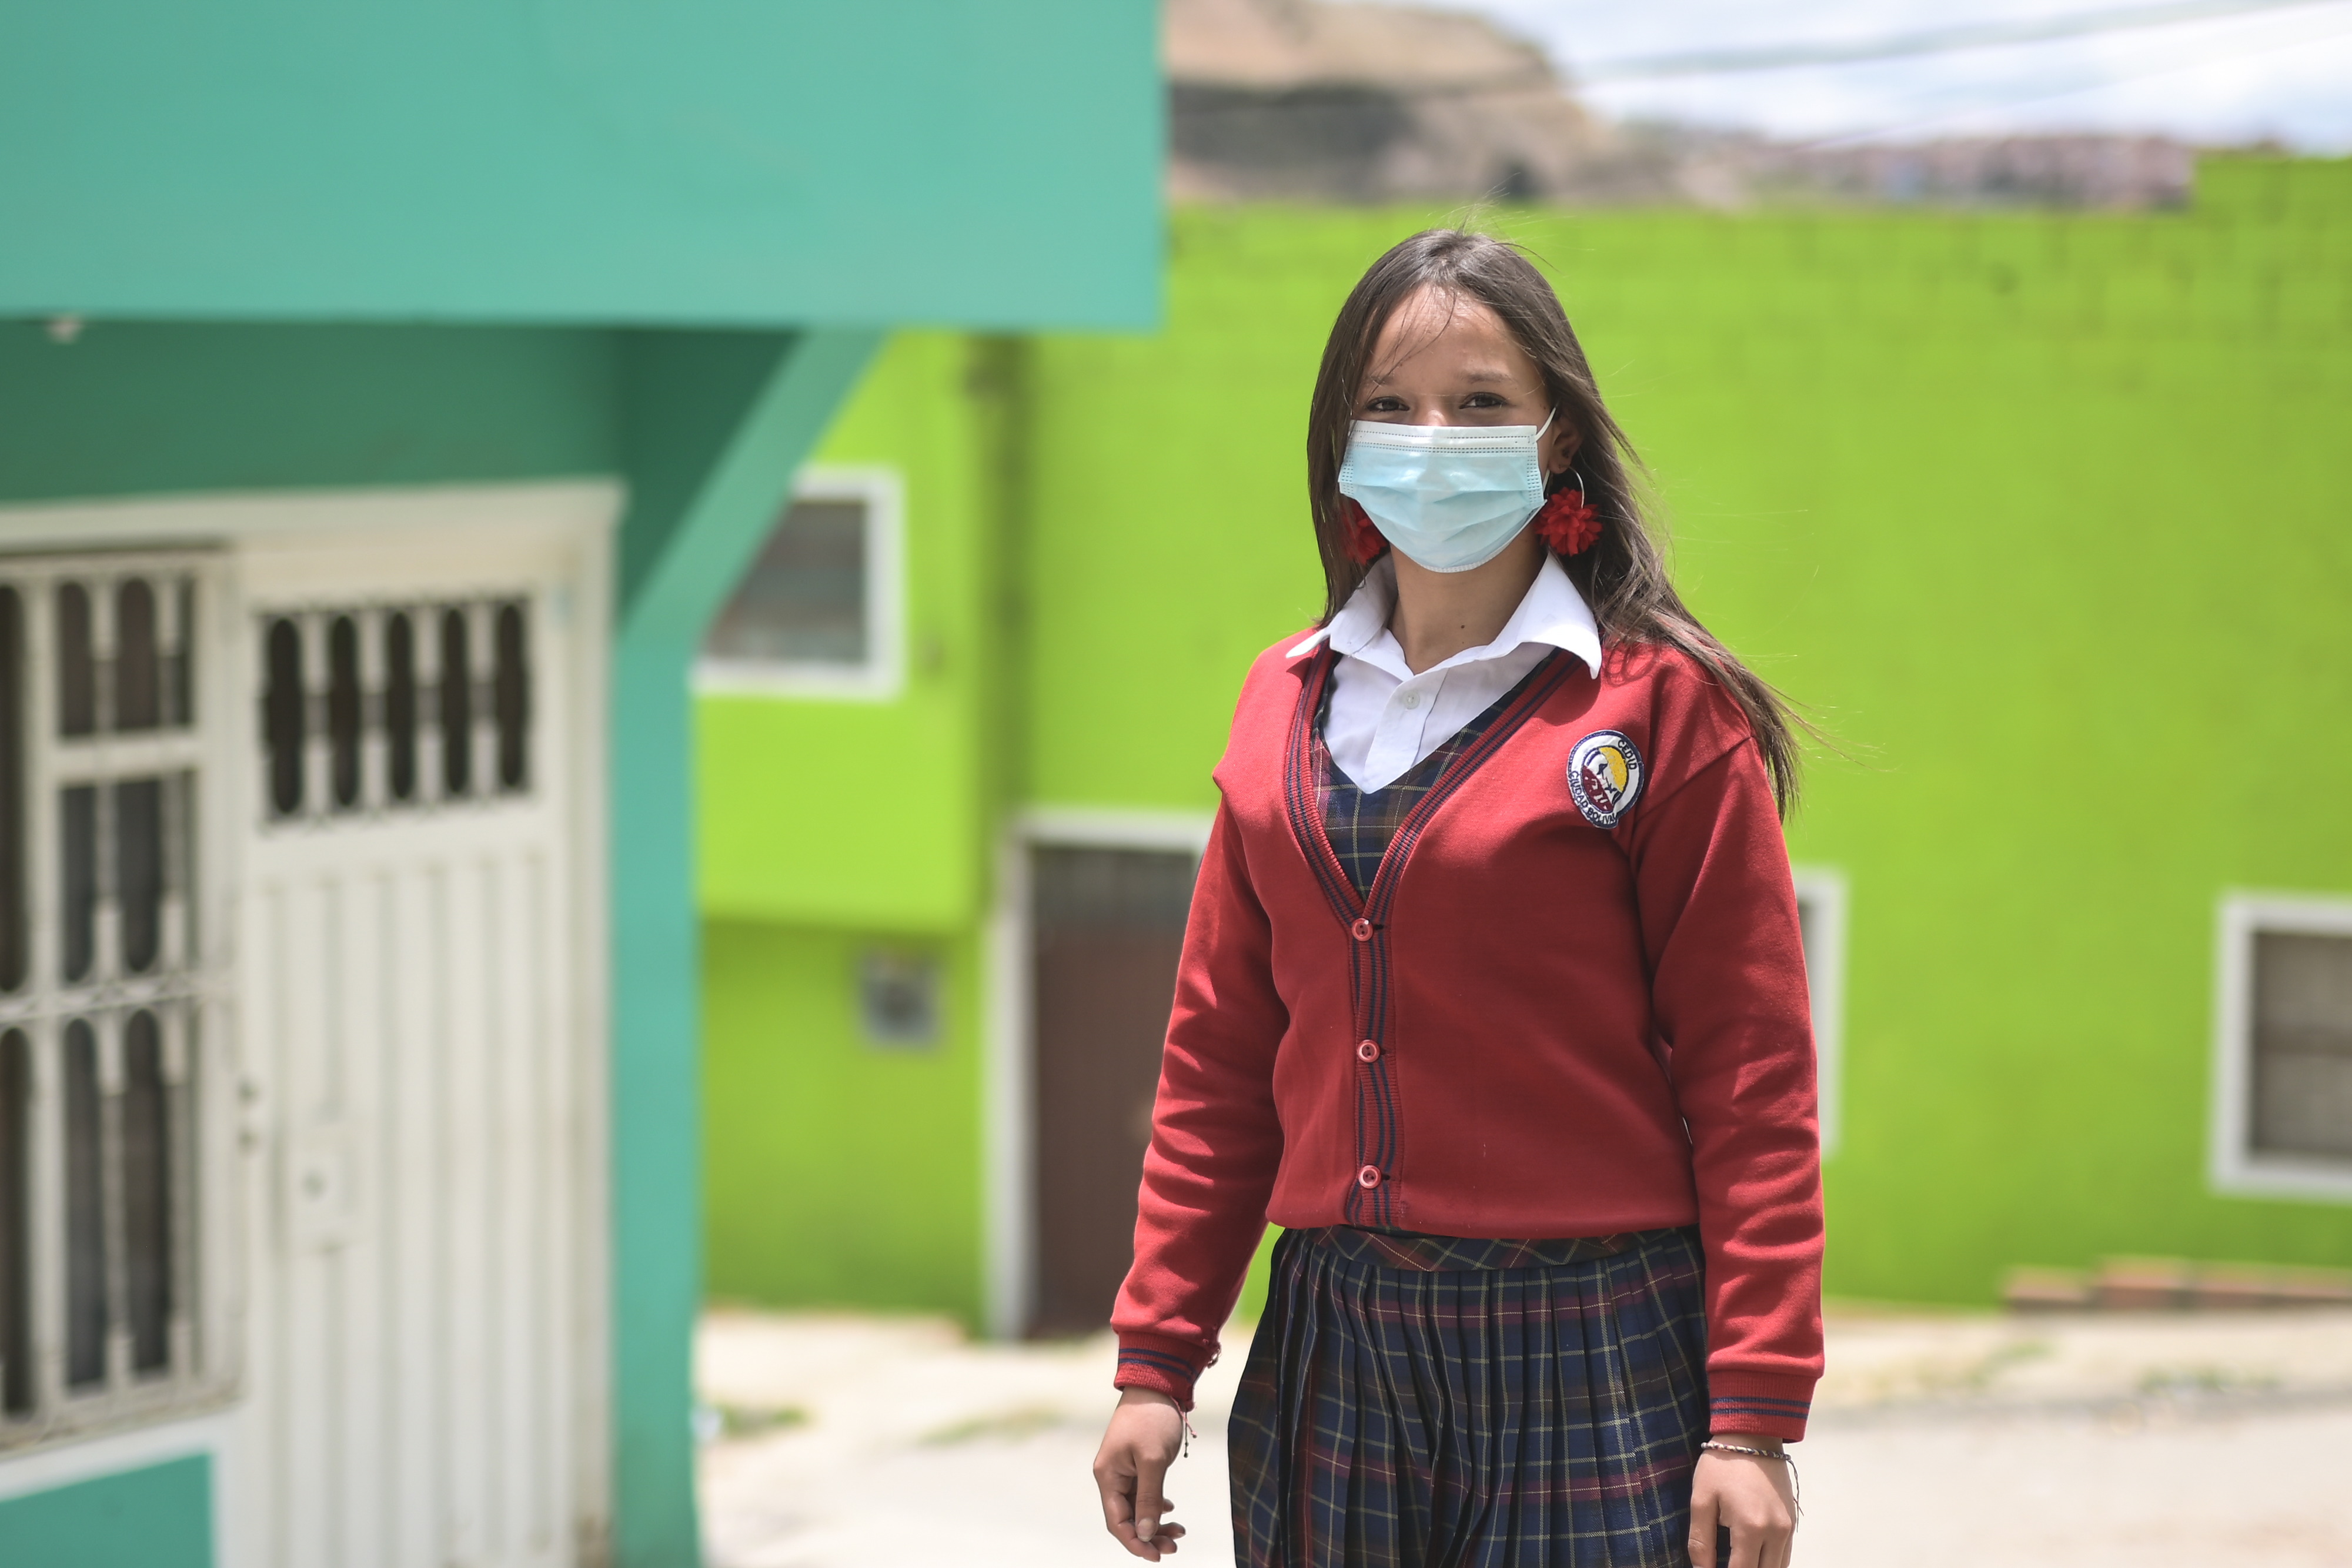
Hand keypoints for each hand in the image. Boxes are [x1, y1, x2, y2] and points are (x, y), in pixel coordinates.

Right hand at [1092, 1388, 1189, 1559]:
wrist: (1155, 1384)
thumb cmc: (1152, 1418)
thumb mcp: (1152, 1460)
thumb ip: (1148, 1499)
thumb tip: (1145, 1533)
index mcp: (1108, 1476)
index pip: (1117, 1522)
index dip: (1135, 1542)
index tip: (1157, 1556)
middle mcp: (1111, 1476)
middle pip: (1127, 1518)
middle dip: (1149, 1535)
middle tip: (1175, 1546)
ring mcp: (1123, 1470)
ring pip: (1137, 1507)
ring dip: (1155, 1523)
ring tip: (1179, 1532)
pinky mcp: (1135, 1463)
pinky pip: (1142, 1494)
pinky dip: (1156, 1505)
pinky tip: (1170, 1510)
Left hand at [1689, 1436, 1796, 1567]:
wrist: (1753, 1434)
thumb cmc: (1721, 1465)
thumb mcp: (1701, 1500)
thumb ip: (1701, 1541)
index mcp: (1750, 1528)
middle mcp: (1776, 1532)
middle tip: (1725, 1563)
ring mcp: (1788, 1528)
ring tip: (1737, 1560)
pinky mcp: (1792, 1521)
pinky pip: (1785, 1555)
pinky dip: (1770, 1562)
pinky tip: (1753, 1557)